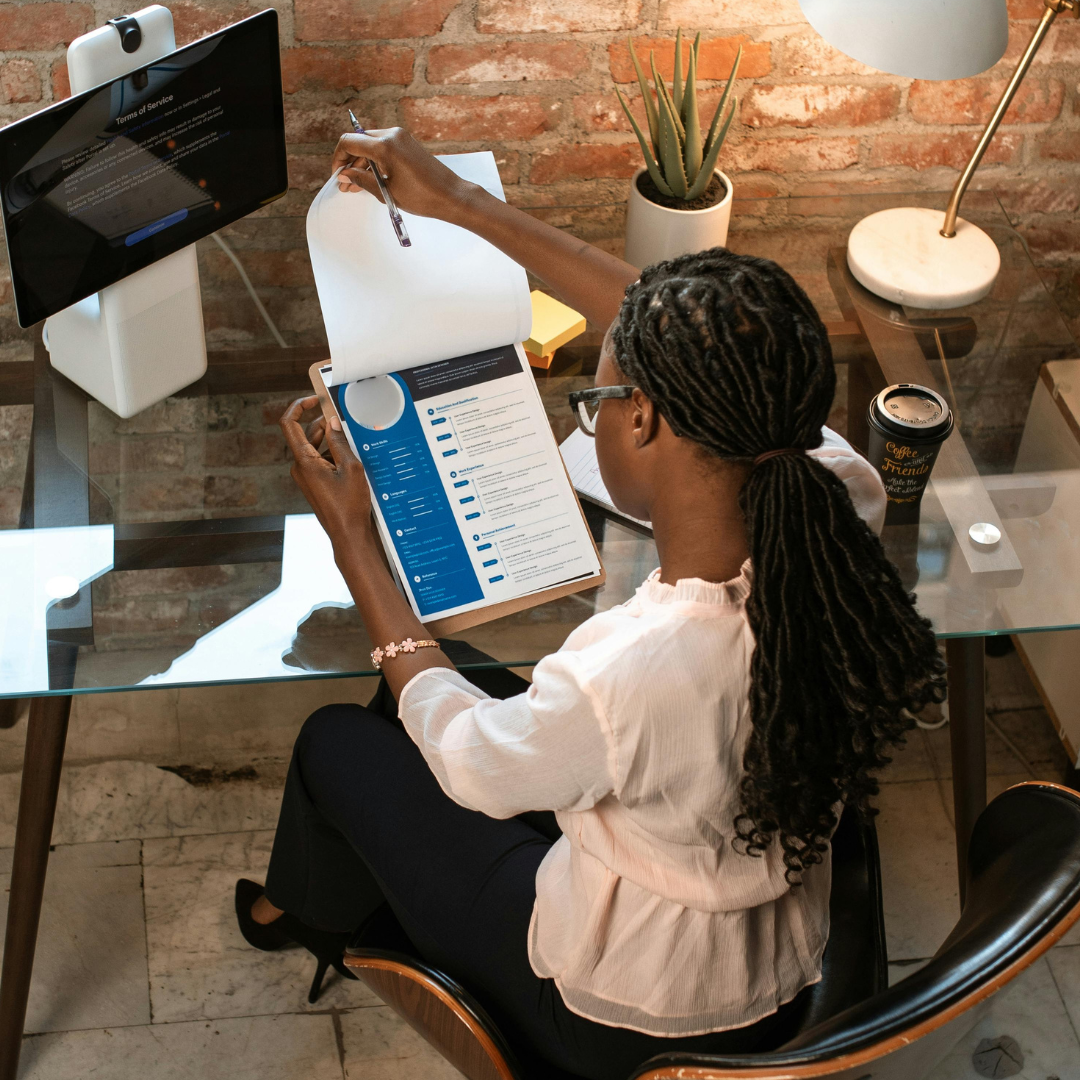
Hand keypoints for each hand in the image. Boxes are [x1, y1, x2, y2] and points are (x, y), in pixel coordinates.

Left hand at [279, 396, 376, 556]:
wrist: (348, 535)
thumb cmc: (349, 505)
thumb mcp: (350, 468)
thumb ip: (339, 442)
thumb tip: (332, 421)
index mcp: (304, 461)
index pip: (290, 424)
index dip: (299, 406)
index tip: (315, 398)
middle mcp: (300, 467)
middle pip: (306, 434)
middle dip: (323, 423)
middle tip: (344, 417)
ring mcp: (306, 476)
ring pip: (314, 447)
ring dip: (330, 439)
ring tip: (353, 438)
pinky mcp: (314, 483)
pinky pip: (320, 460)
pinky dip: (332, 453)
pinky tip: (351, 456)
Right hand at [330, 127, 482, 222]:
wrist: (451, 196)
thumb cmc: (422, 197)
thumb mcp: (387, 192)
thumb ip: (362, 180)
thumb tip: (344, 176)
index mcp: (385, 146)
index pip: (349, 142)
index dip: (338, 159)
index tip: (338, 175)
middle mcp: (392, 135)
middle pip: (359, 141)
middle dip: (349, 162)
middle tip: (346, 185)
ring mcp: (401, 137)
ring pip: (371, 144)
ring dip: (362, 163)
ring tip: (357, 186)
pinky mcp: (408, 143)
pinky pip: (383, 147)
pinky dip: (375, 160)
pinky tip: (372, 178)